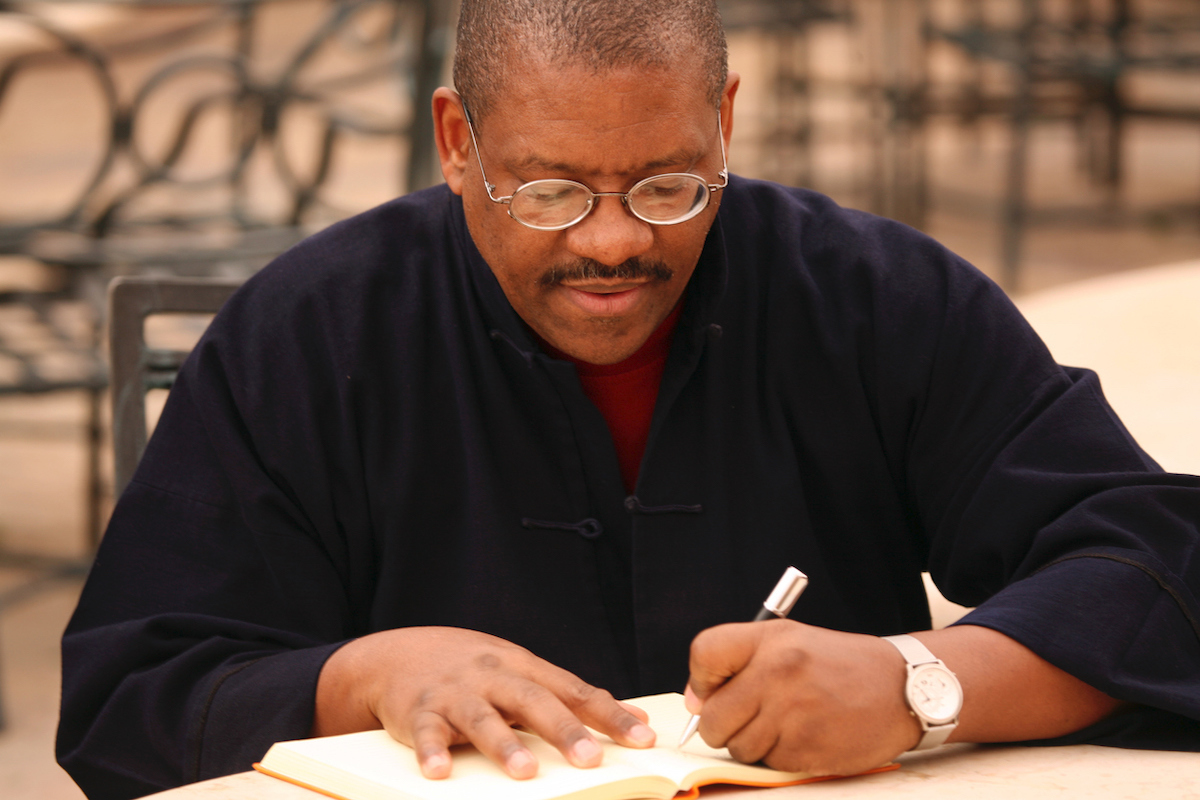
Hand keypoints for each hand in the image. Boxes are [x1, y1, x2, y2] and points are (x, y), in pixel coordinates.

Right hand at [313, 627, 655, 779]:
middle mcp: (494, 676)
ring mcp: (456, 693)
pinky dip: (431, 751)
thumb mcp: (525, 673)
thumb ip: (574, 697)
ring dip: (503, 744)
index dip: (610, 716)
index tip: (642, 739)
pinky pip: (426, 732)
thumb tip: (635, 717)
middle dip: (563, 730)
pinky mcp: (420, 712)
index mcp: (525, 668)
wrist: (400, 653)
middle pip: (533, 701)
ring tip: (524, 772)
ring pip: (482, 717)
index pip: (576, 691)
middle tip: (590, 759)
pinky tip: (439, 772)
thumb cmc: (476, 669)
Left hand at [683, 620, 916, 775]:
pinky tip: (804, 736)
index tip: (710, 691)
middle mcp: (778, 673)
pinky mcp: (808, 749)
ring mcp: (793, 713)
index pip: (706, 652)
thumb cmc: (838, 665)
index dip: (700, 679)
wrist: (901, 688)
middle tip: (742, 720)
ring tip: (782, 725)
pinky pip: (769, 764)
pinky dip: (779, 757)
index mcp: (771, 640)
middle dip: (719, 726)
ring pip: (738, 747)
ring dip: (752, 744)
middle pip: (713, 717)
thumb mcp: (791, 641)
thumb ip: (741, 662)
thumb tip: (695, 703)